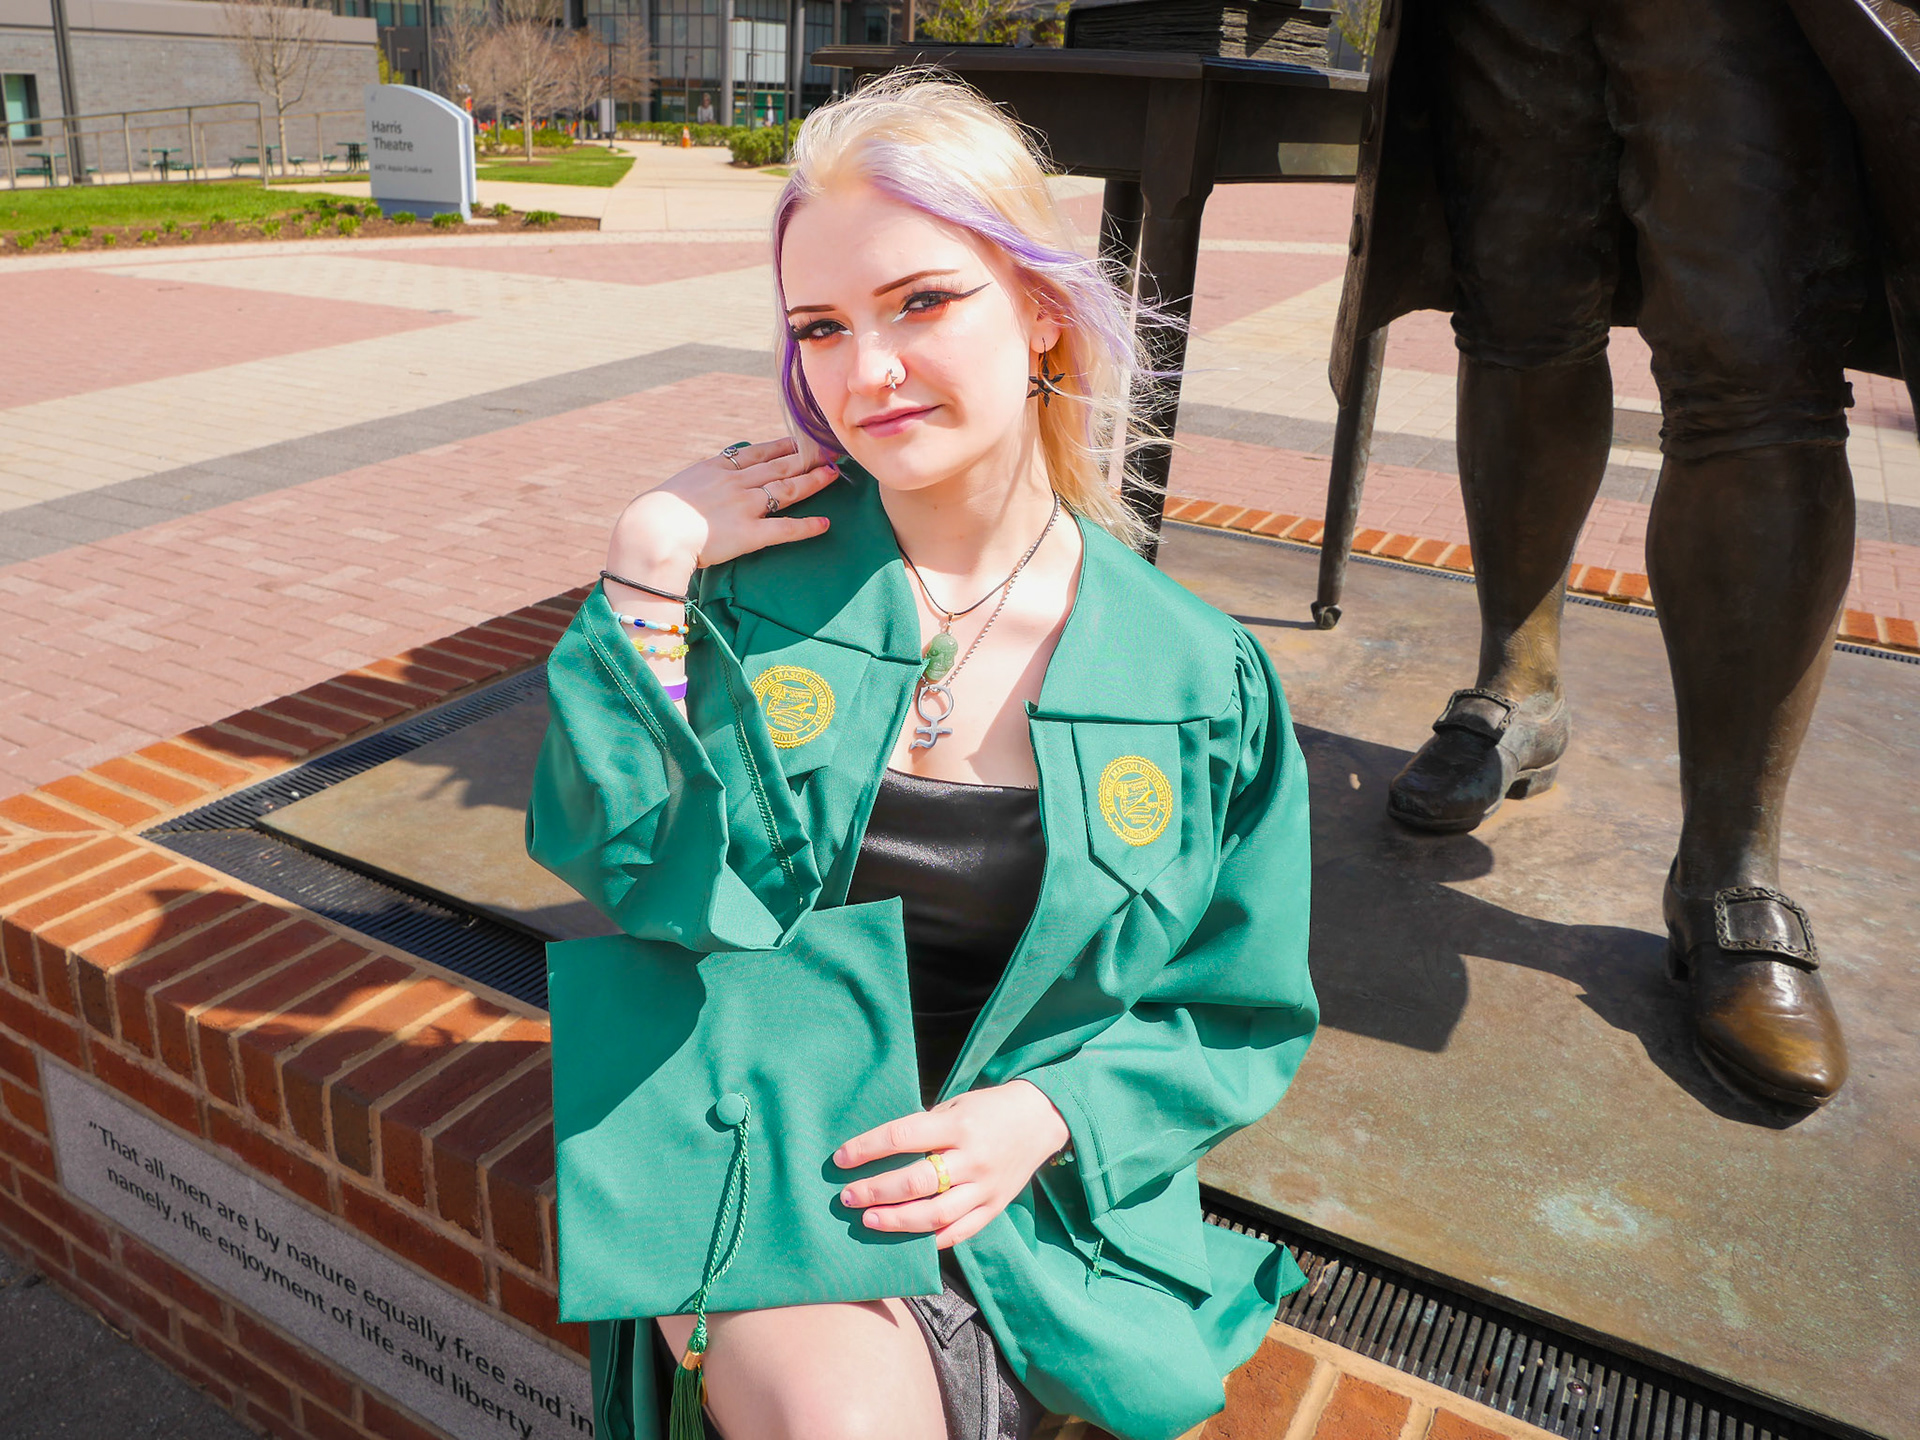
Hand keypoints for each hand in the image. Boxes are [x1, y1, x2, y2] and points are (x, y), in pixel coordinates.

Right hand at [609, 437, 841, 588]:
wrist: (652, 530)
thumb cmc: (656, 514)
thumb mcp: (679, 487)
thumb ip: (699, 483)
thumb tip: (703, 485)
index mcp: (717, 469)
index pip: (757, 452)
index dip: (782, 445)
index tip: (800, 439)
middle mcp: (735, 483)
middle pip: (779, 466)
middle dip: (806, 457)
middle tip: (829, 451)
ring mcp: (744, 507)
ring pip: (786, 489)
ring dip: (812, 481)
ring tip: (833, 475)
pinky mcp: (749, 534)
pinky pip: (784, 529)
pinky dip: (806, 527)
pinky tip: (824, 524)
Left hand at [833, 1080, 1070, 1249]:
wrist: (1041, 1120)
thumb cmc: (988, 1109)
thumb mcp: (956, 1106)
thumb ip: (924, 1128)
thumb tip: (879, 1151)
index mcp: (958, 1125)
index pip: (903, 1136)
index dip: (868, 1148)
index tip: (841, 1158)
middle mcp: (972, 1158)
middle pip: (915, 1182)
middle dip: (875, 1191)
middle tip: (847, 1197)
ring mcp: (984, 1187)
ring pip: (934, 1215)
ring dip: (896, 1221)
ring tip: (869, 1220)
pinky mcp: (994, 1208)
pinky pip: (958, 1232)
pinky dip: (929, 1239)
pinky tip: (905, 1238)